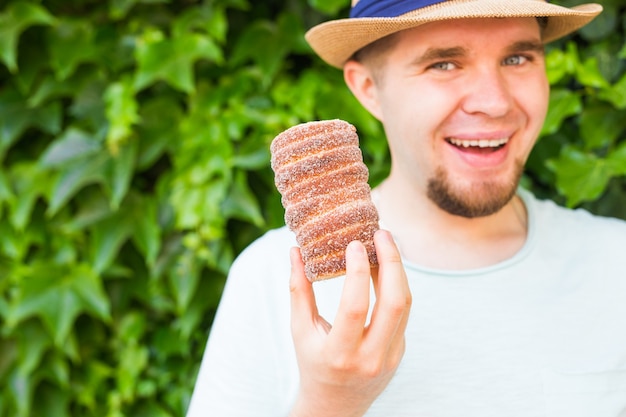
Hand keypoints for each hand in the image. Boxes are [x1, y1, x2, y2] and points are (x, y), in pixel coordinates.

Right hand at [288, 229, 411, 416]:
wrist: (336, 406)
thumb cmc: (312, 363)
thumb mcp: (300, 331)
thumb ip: (298, 290)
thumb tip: (295, 251)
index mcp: (340, 354)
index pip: (354, 307)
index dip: (358, 271)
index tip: (354, 244)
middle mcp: (371, 358)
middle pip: (394, 303)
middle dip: (392, 262)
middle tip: (382, 233)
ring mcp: (390, 357)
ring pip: (405, 305)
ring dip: (398, 270)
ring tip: (386, 243)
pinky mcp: (400, 352)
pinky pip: (403, 312)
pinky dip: (396, 285)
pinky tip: (385, 266)